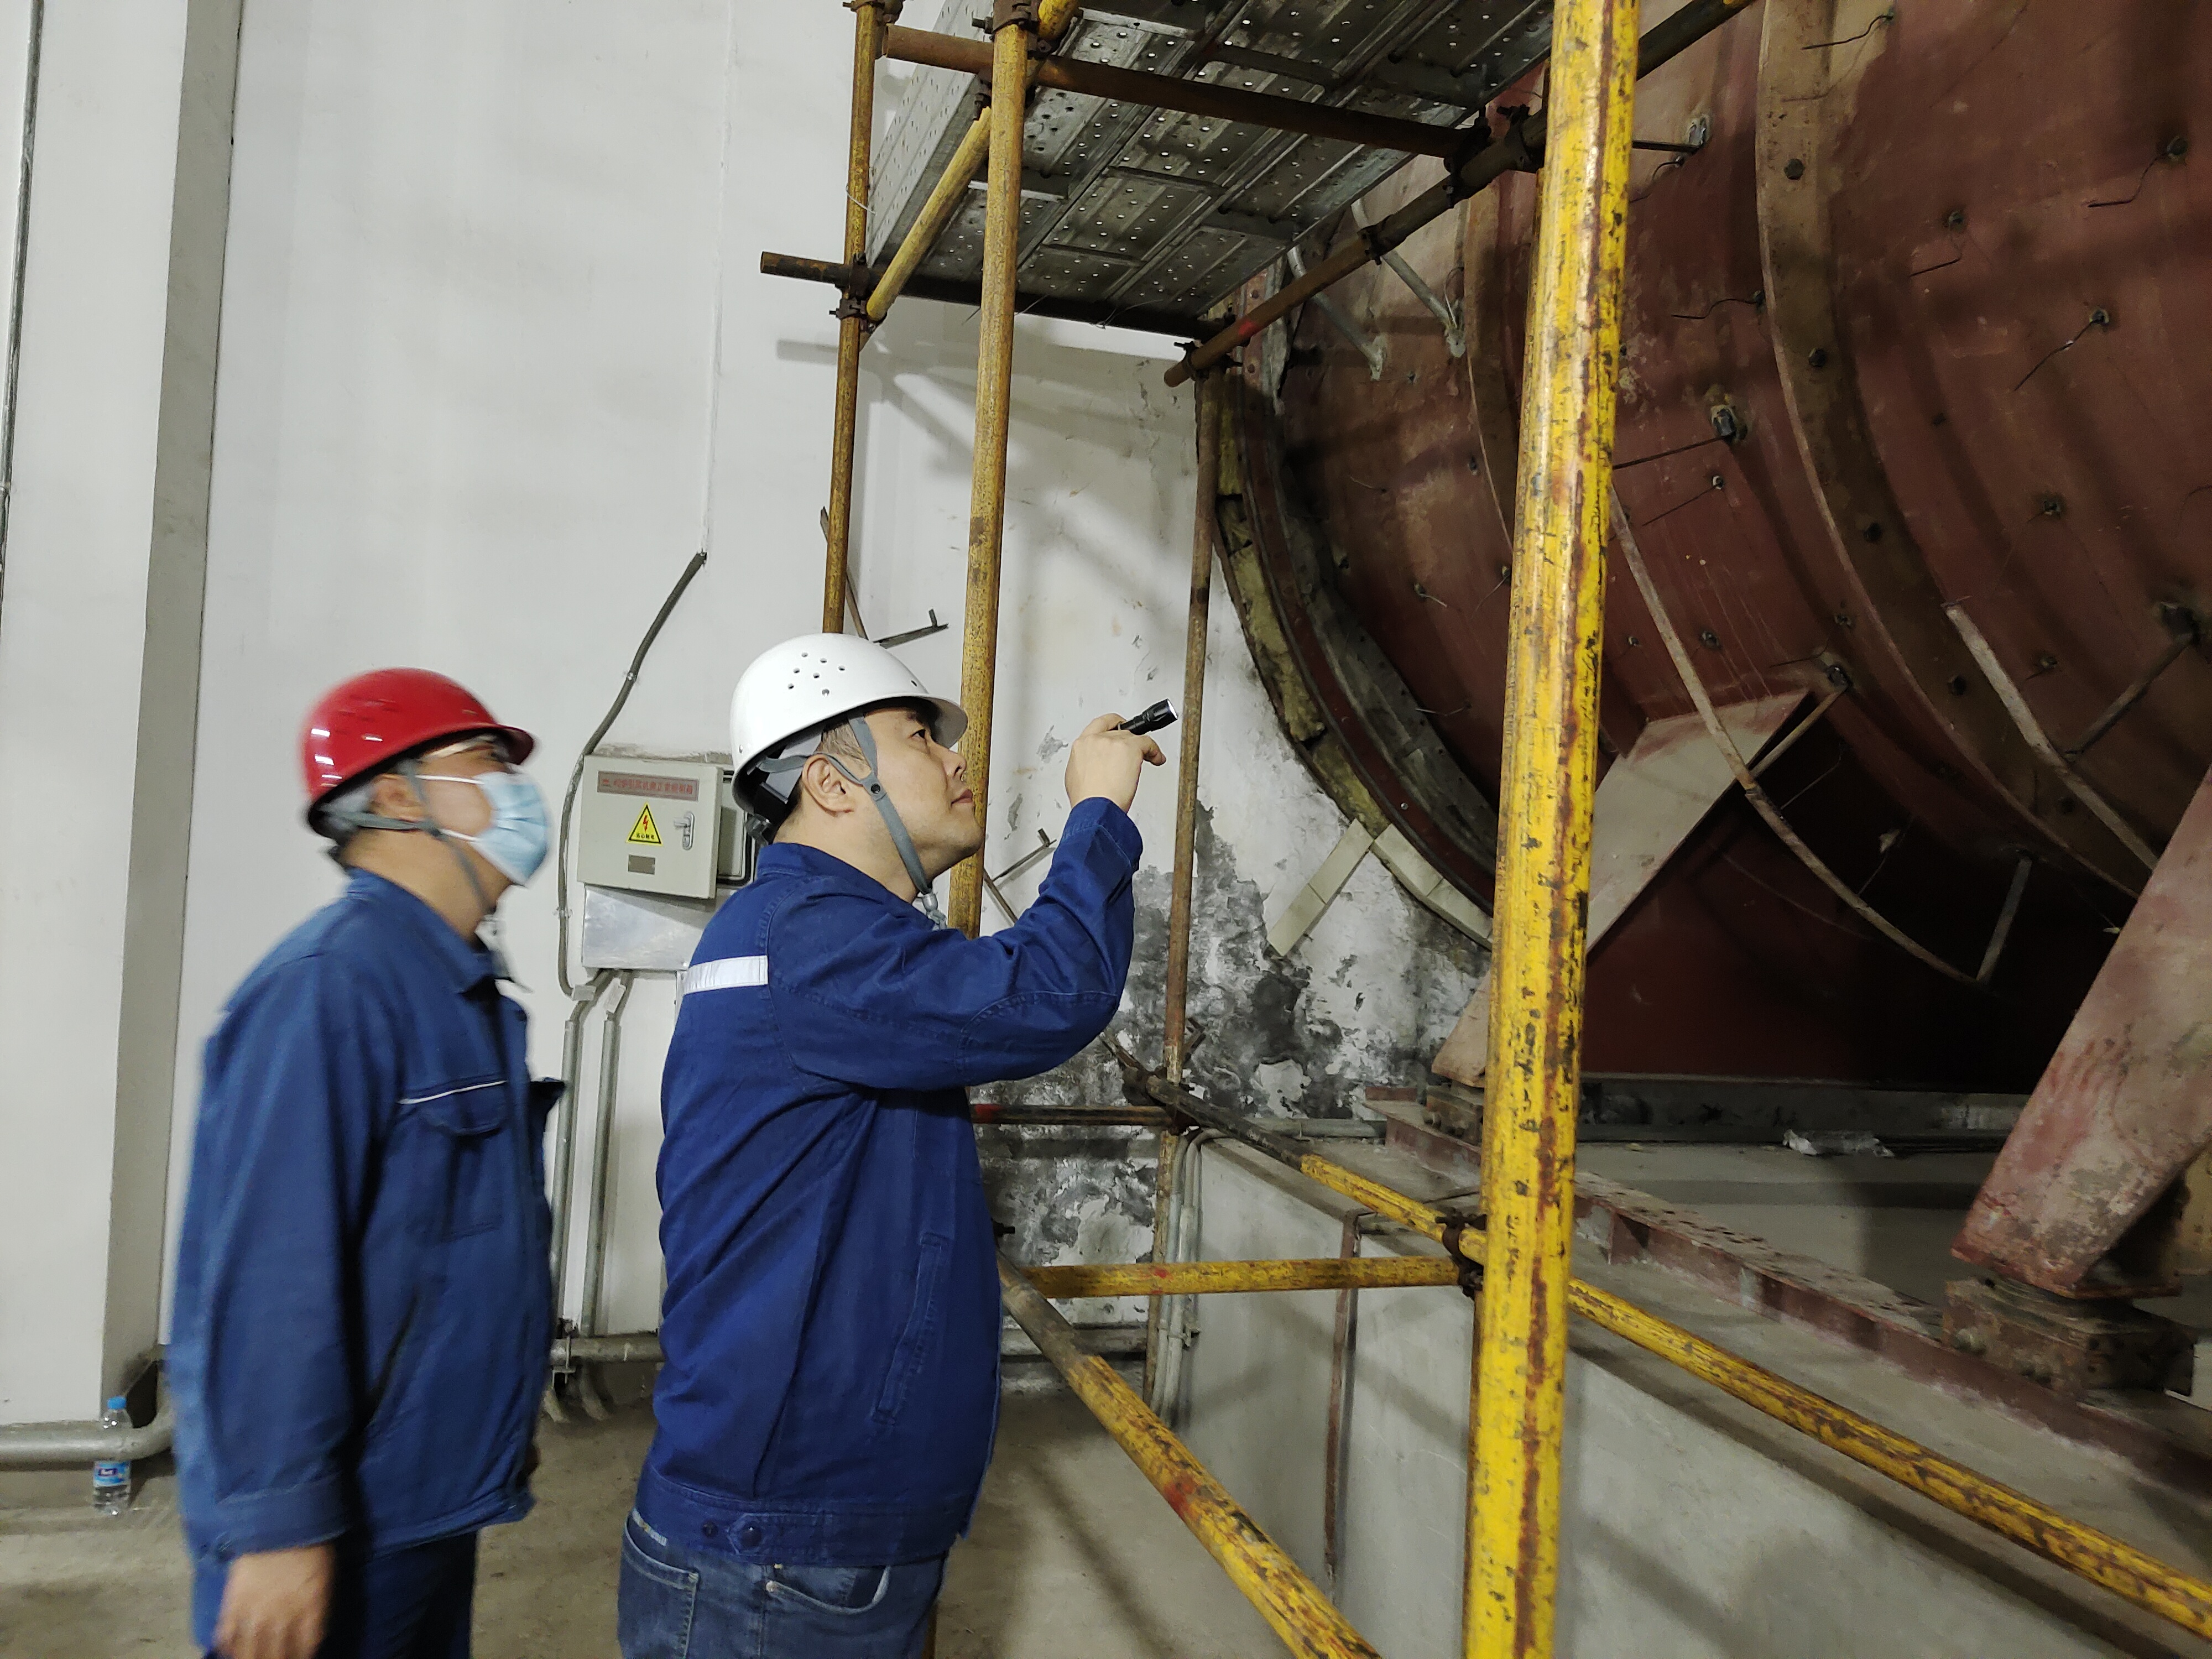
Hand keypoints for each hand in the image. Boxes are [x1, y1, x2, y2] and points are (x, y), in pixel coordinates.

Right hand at [214, 1543, 333, 1658]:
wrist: (283, 1518)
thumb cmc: (313, 1547)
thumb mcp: (325, 1582)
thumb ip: (317, 1613)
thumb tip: (311, 1638)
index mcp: (311, 1614)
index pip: (304, 1653)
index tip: (296, 1658)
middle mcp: (282, 1621)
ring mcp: (254, 1614)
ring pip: (249, 1655)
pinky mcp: (232, 1604)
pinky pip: (226, 1636)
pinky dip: (228, 1648)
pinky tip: (231, 1651)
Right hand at [1064, 714, 1165, 811]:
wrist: (1095, 808)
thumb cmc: (1087, 801)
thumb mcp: (1075, 779)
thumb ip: (1086, 766)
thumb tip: (1094, 769)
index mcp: (1081, 746)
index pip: (1099, 725)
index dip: (1112, 725)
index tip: (1119, 729)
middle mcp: (1095, 740)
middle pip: (1118, 731)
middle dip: (1129, 742)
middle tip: (1136, 751)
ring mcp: (1112, 742)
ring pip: (1133, 737)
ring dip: (1142, 748)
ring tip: (1149, 758)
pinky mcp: (1129, 747)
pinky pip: (1147, 742)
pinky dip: (1155, 751)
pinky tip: (1157, 759)